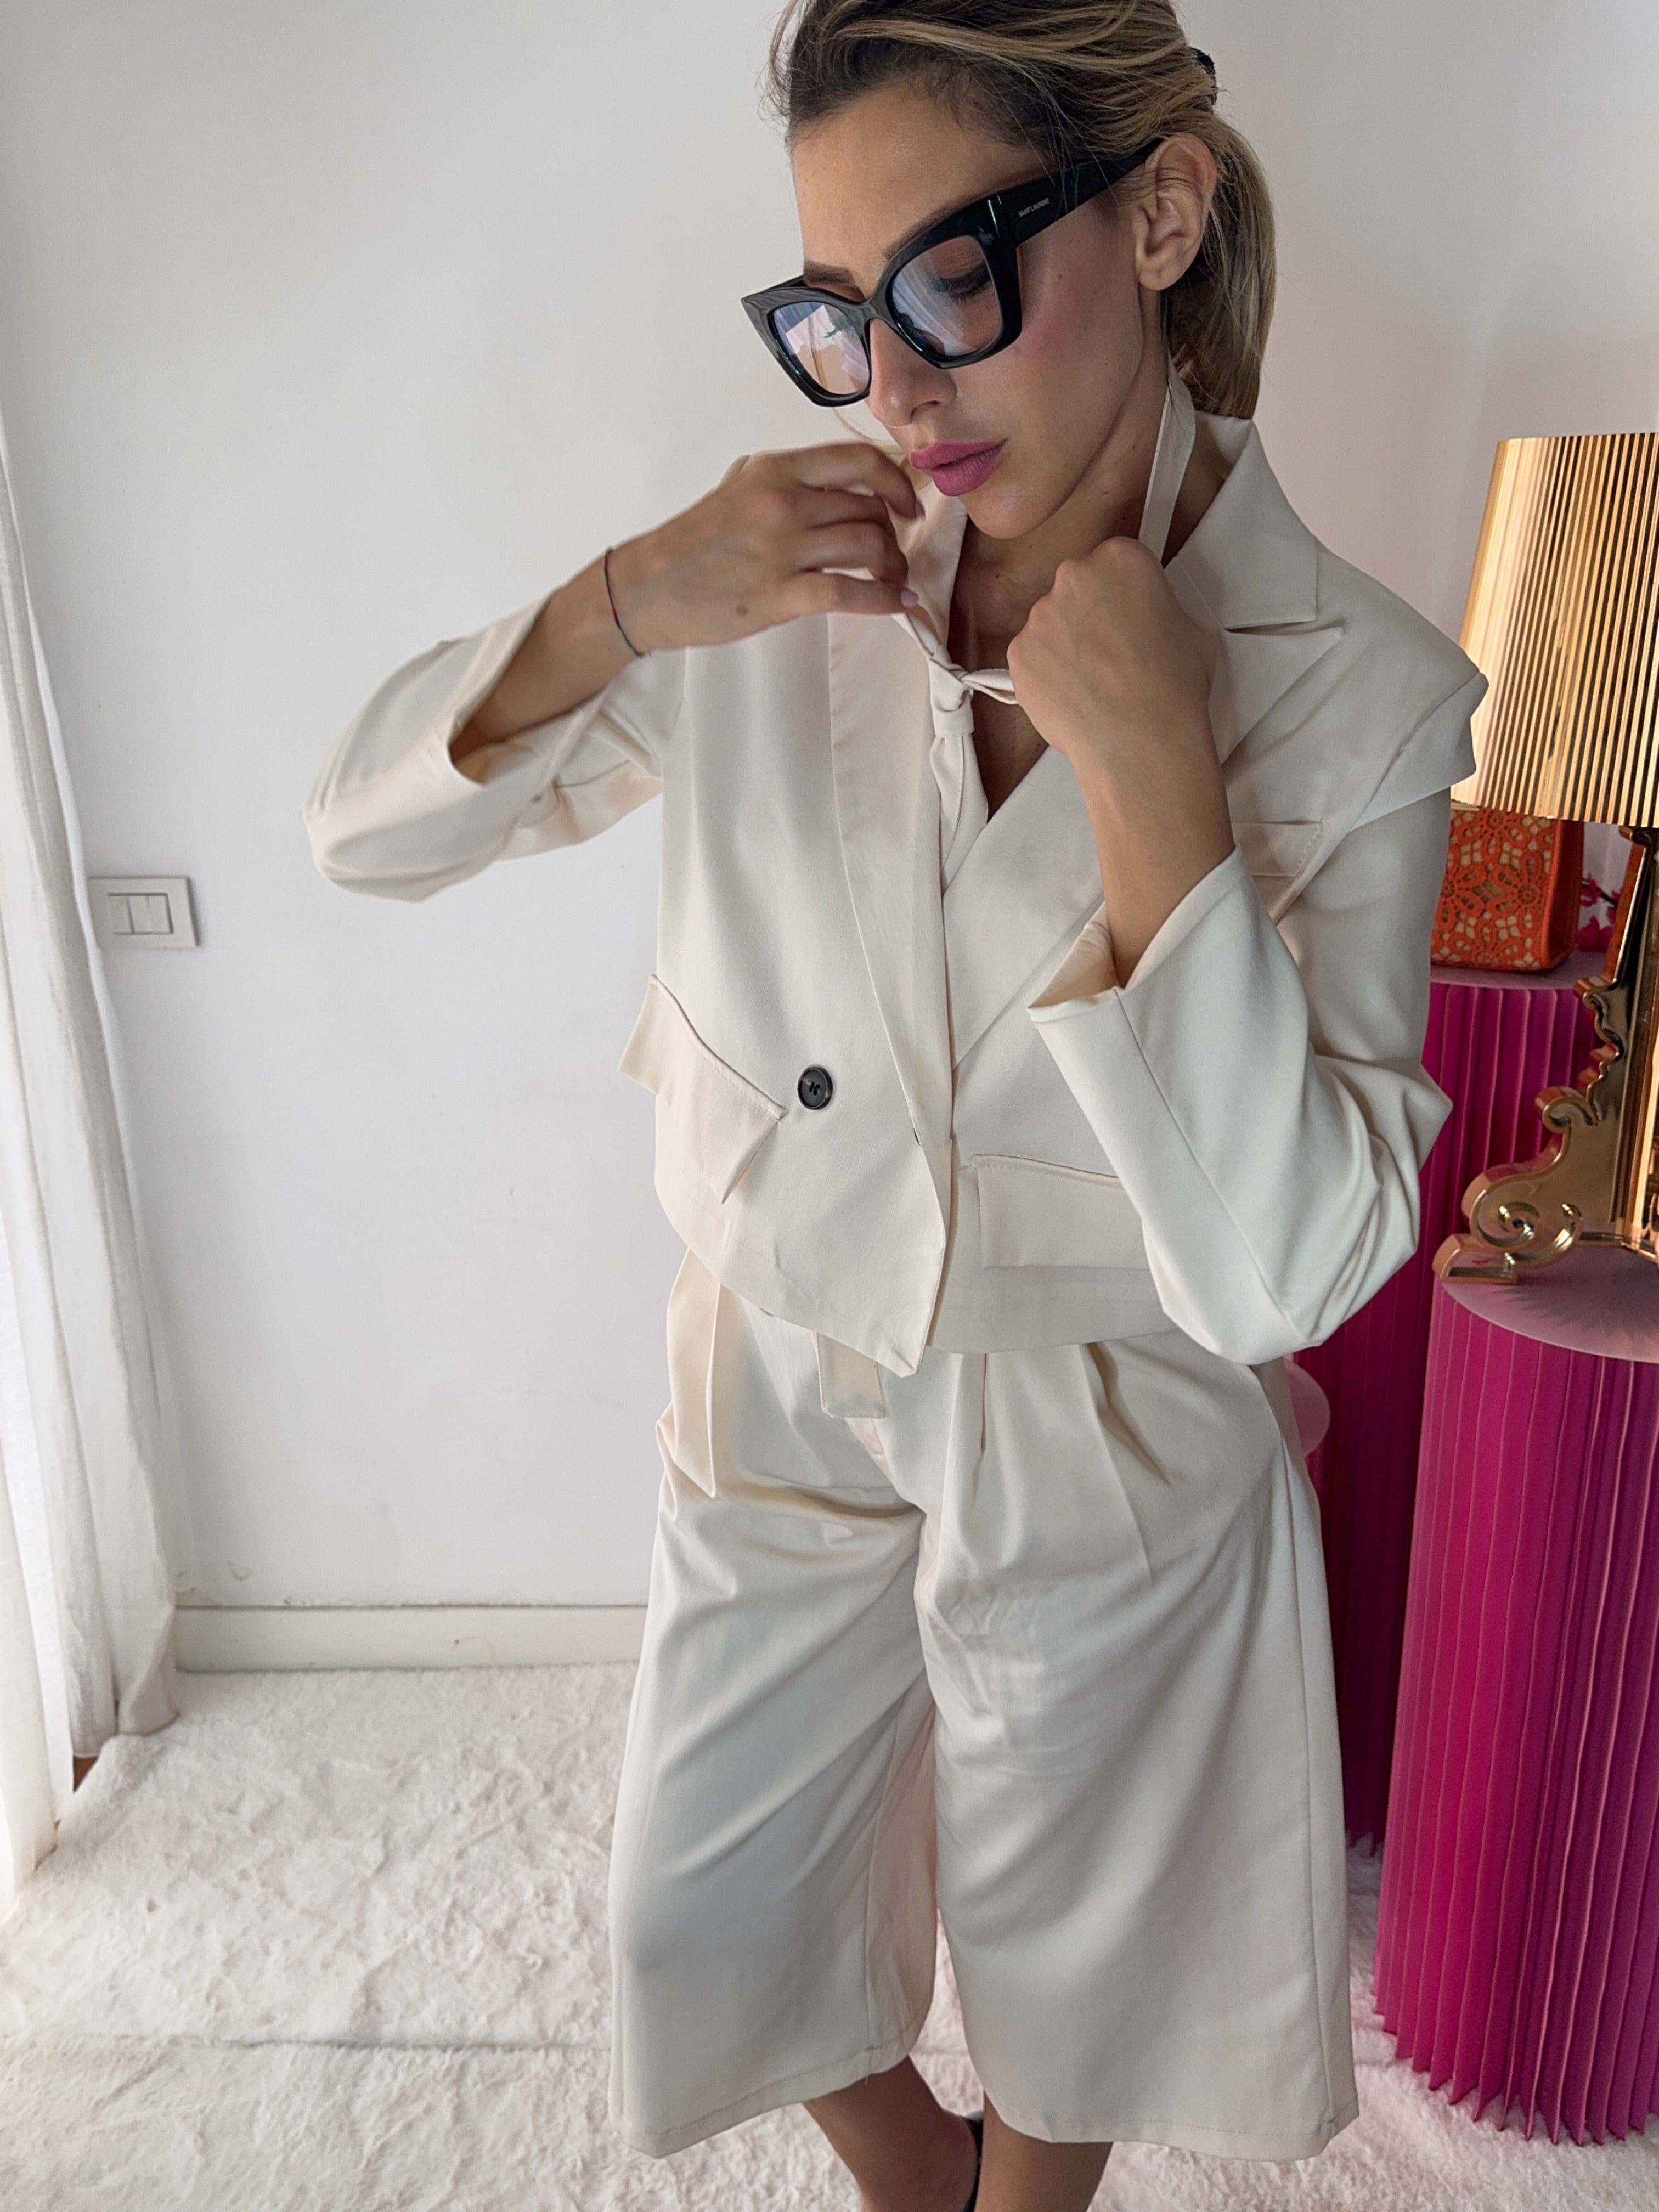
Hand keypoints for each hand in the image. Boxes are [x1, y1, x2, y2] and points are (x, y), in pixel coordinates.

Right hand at [607, 444, 919, 652]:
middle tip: (893, 554)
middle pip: (870, 510)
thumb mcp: (735, 487)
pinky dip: (885, 600)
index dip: (896, 482)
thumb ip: (779, 478)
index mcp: (775, 471)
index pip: (858, 461)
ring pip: (869, 547)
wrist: (649, 588)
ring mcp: (782, 549)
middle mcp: (784, 503)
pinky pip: (851, 593)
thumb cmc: (692, 543)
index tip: (907, 504)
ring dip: (893, 567)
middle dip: (894, 535)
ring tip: (893, 580)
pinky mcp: (780, 595)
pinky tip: (898, 605)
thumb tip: (824, 478)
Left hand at [1006, 535, 1218, 798]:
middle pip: (1079, 587)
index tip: (1129, 611)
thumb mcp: (1192, 630)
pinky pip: (1031, 657)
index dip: (1124, 591)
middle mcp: (1074, 577)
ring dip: (1068, 644)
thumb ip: (1161, 608)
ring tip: (1097, 680)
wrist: (1139, 741)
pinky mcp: (1019, 653)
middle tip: (1114, 650)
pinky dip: (1047, 673)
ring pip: (1052, 623)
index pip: (1115, 560)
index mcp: (1121, 558)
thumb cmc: (1170, 691)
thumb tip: (1154, 618)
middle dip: (1092, 614)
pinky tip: (1075, 694)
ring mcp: (1041, 616)